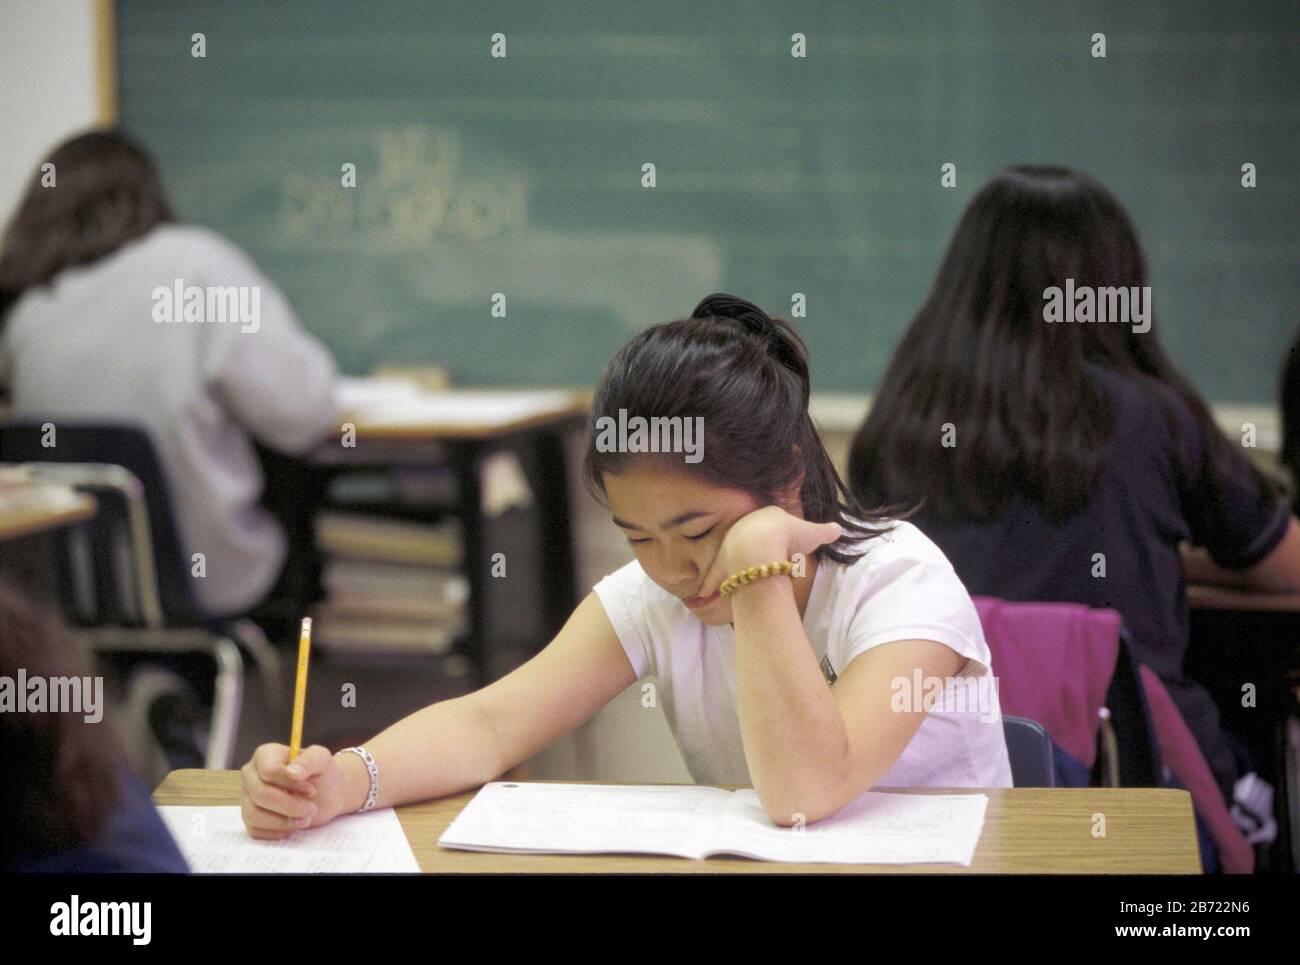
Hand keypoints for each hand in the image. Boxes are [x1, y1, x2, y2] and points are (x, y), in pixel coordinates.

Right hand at [239, 743, 347, 839]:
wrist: (326, 794)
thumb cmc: (321, 774)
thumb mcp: (322, 760)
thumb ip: (309, 760)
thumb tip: (292, 771)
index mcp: (265, 755)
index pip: (268, 771)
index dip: (290, 784)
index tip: (310, 790)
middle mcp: (251, 775)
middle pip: (260, 794)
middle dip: (289, 806)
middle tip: (311, 810)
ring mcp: (247, 797)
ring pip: (254, 814)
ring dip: (283, 822)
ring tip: (304, 820)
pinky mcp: (249, 818)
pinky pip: (254, 830)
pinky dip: (276, 832)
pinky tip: (292, 826)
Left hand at [701, 505, 841, 597]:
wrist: (761, 546)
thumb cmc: (788, 537)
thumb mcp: (812, 534)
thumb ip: (826, 531)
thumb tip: (839, 529)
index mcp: (766, 516)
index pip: (773, 522)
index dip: (781, 533)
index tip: (787, 545)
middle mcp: (744, 526)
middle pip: (751, 537)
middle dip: (758, 548)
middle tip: (769, 563)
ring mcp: (730, 543)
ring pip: (732, 553)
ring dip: (735, 563)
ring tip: (746, 577)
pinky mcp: (721, 562)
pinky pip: (715, 574)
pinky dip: (712, 583)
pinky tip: (706, 594)